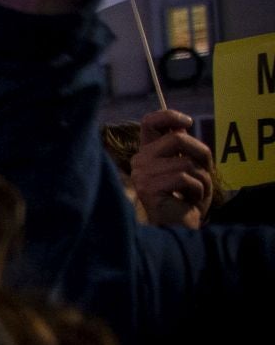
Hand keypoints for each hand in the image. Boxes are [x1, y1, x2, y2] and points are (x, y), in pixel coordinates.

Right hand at [131, 109, 214, 227]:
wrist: (179, 229)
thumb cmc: (186, 200)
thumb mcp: (190, 168)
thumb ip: (185, 148)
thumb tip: (182, 126)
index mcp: (148, 153)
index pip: (150, 122)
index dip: (169, 115)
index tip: (187, 123)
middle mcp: (140, 161)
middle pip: (178, 138)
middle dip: (201, 153)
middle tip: (204, 172)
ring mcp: (142, 175)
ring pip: (185, 162)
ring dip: (201, 179)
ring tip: (194, 193)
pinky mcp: (149, 188)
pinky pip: (184, 178)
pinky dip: (196, 190)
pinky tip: (189, 201)